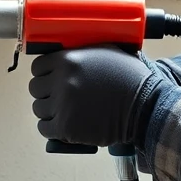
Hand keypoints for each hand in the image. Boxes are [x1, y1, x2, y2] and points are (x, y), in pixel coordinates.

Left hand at [29, 46, 154, 146]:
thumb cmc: (130, 78)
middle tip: (59, 97)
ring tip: (64, 111)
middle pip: (35, 88)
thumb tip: (67, 51)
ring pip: (39, 109)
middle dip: (46, 92)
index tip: (51, 79)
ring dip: (48, 111)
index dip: (44, 73)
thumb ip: (82, 51)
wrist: (144, 106)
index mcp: (68, 60)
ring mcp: (62, 105)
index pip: (38, 66)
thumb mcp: (107, 51)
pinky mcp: (66, 127)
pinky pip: (44, 128)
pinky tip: (62, 125)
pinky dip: (51, 128)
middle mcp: (61, 81)